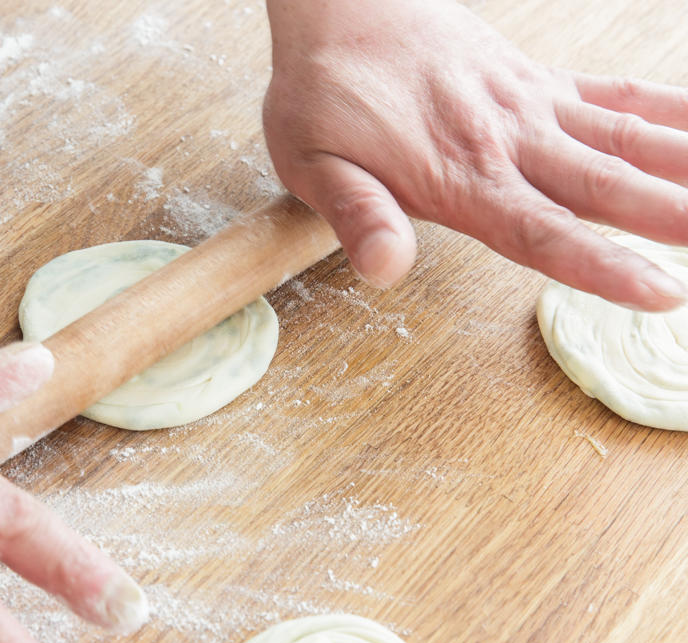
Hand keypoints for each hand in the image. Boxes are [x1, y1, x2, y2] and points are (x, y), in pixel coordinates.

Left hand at [263, 0, 687, 310]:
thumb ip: (357, 216)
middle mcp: (509, 143)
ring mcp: (531, 107)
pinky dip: (668, 109)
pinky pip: (615, 93)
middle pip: (607, 187)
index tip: (661, 292)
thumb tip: (384, 269)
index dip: (602, 265)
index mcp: (459, 178)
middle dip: (676, 218)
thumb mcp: (312, 165)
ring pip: (628, 138)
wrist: (338, 4)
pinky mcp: (537, 82)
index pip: (542, 232)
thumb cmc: (321, 93)